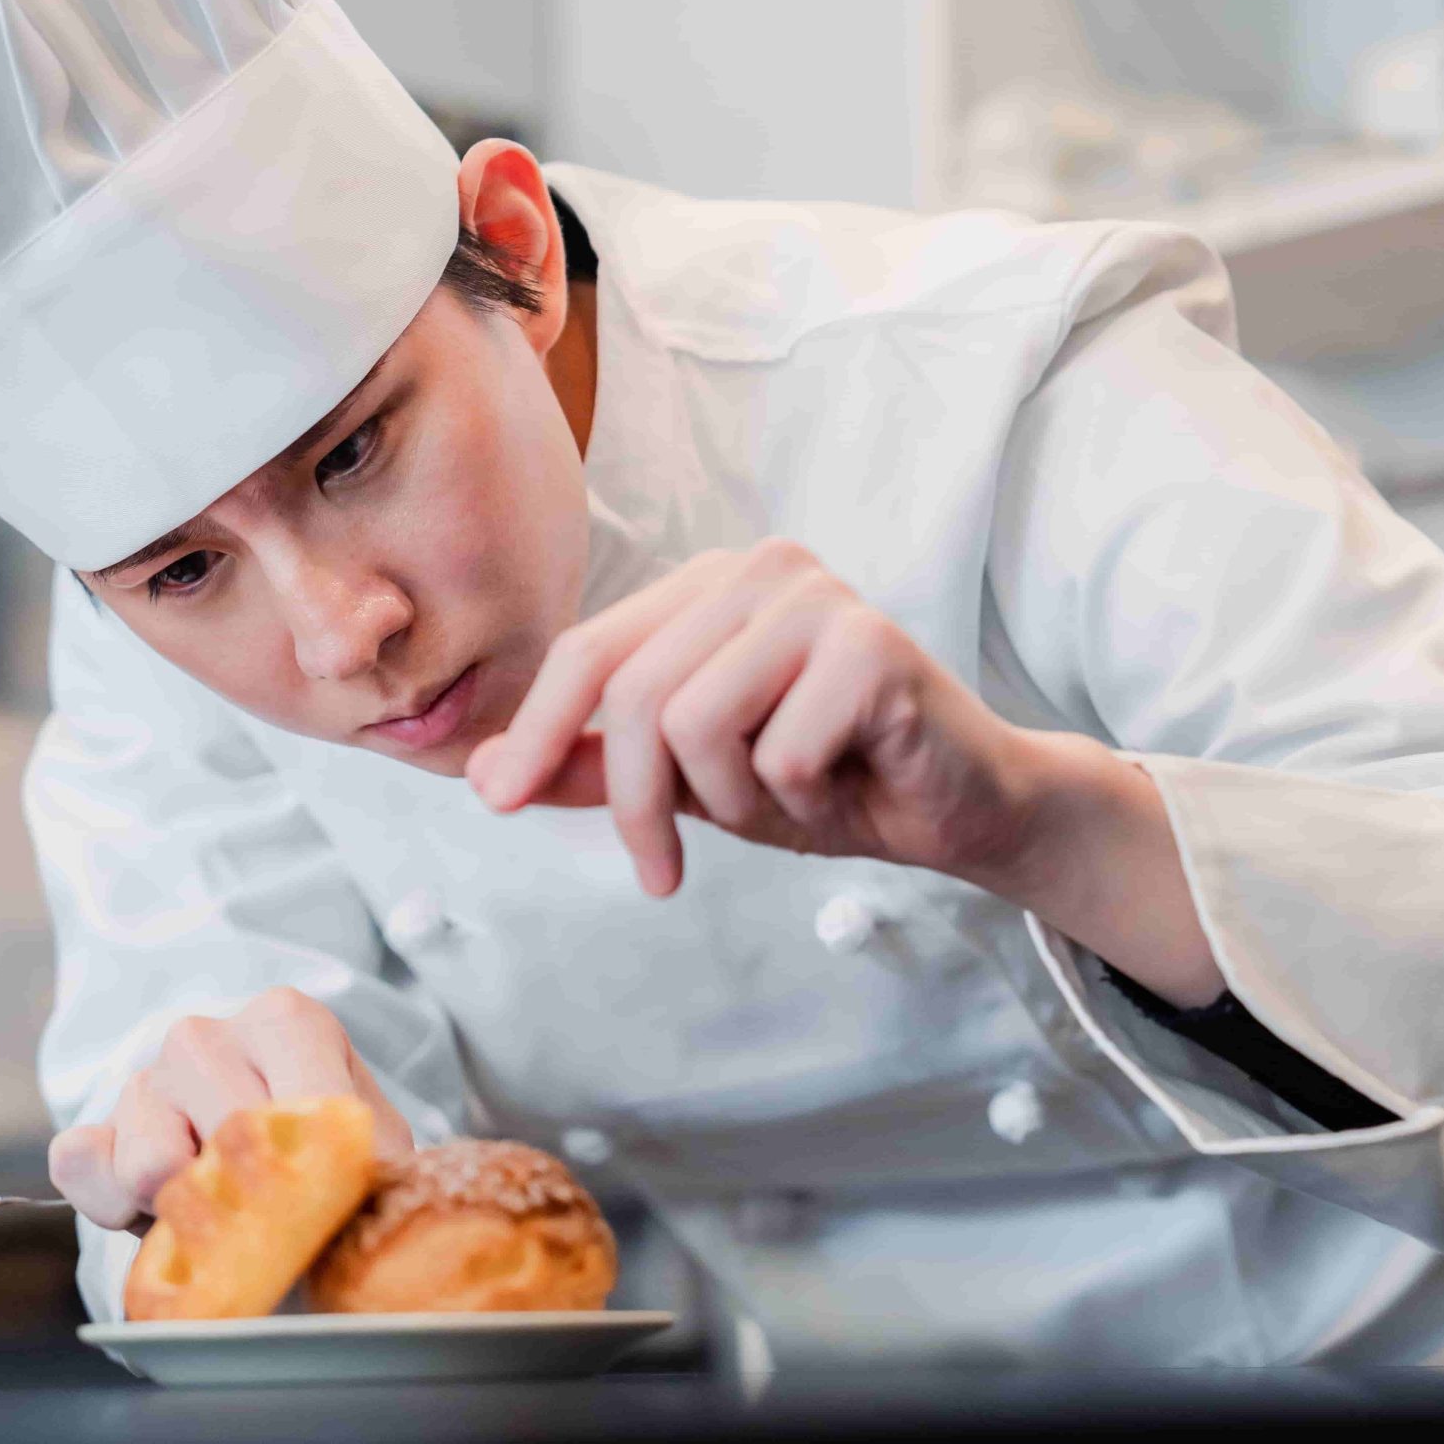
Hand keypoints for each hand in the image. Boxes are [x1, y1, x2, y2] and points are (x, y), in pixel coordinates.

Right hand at [47, 987, 413, 1230]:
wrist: (280, 1173)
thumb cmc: (335, 1158)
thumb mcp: (376, 1155)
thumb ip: (371, 1162)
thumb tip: (363, 1182)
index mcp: (287, 1024)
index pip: (294, 1103)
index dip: (306, 1176)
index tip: (319, 1207)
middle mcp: (207, 1036)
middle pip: (223, 1137)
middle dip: (254, 1200)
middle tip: (277, 1216)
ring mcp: (145, 1078)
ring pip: (150, 1168)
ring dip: (190, 1212)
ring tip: (226, 1207)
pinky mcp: (94, 1129)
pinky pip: (84, 1172)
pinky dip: (120, 1213)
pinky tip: (166, 1211)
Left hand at [464, 539, 1040, 896]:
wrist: (962, 809)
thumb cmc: (833, 783)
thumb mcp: (694, 782)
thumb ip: (596, 766)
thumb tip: (480, 773)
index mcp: (710, 585)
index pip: (588, 650)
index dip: (533, 732)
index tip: (498, 803)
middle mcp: (760, 570)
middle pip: (632, 695)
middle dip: (633, 803)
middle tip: (660, 872)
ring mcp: (818, 598)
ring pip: (695, 723)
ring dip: (728, 801)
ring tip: (784, 805)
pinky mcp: (872, 644)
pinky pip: (779, 751)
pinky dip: (799, 799)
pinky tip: (844, 786)